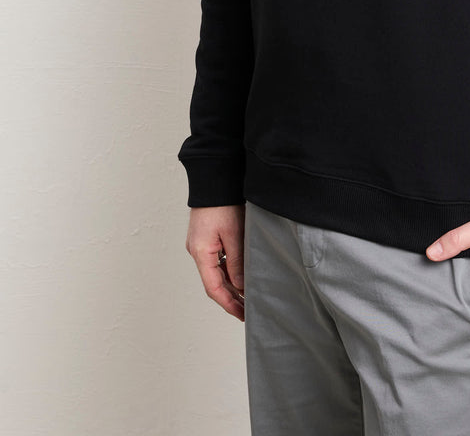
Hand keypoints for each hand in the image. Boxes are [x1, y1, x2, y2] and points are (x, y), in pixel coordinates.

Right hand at [186, 204, 245, 320]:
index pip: (214, 288)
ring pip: (216, 272)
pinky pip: (217, 260)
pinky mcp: (206, 237)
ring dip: (231, 284)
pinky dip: (229, 270)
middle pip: (214, 282)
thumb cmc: (222, 202)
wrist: (215, 177)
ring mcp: (201, 244)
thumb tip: (241, 287)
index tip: (242, 315)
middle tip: (248, 310)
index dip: (228, 304)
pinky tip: (241, 275)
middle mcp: (197, 251)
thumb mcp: (234, 234)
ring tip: (248, 295)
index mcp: (201, 252)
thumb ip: (237, 262)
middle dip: (231, 298)